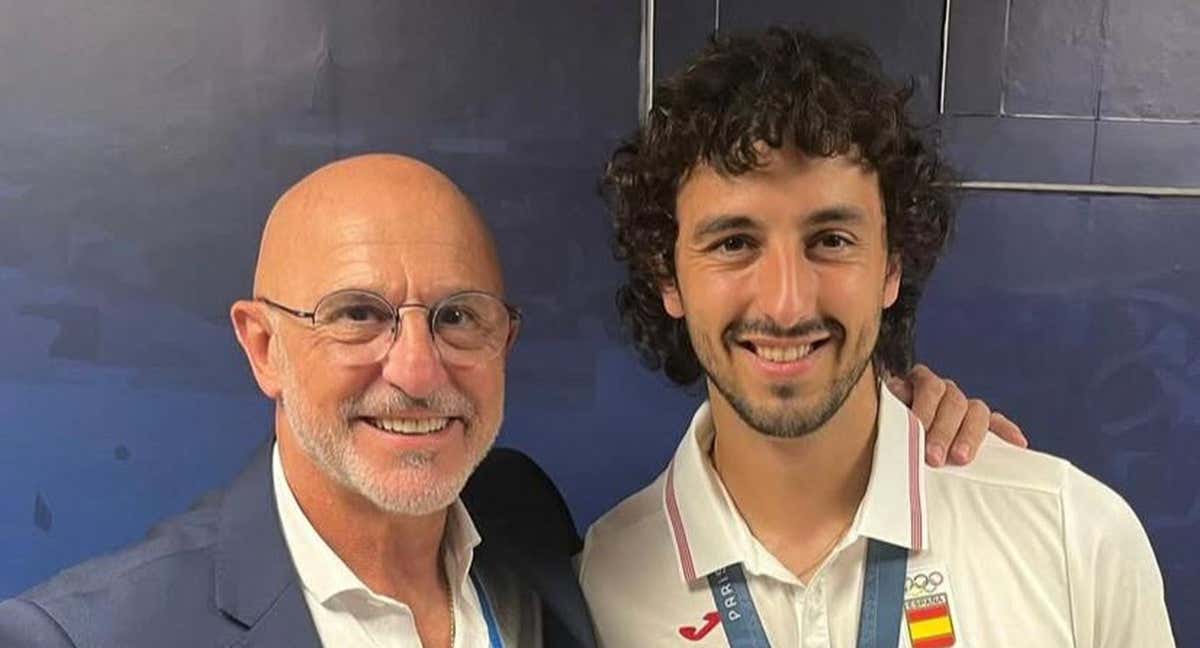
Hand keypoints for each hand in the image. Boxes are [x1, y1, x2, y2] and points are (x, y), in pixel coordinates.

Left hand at [885, 364, 1026, 466]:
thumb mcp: (883, 419)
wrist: (894, 444)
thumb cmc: (887, 432)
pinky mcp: (983, 424)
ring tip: (961, 459)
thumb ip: (888, 415)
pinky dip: (1007, 432)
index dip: (924, 408)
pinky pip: (998, 424)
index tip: (916, 433)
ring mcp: (964, 407)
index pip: (928, 386)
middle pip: (953, 400)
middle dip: (943, 430)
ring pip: (976, 410)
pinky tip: (1017, 444)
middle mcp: (944, 391)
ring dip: (969, 435)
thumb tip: (885, 415)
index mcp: (918, 384)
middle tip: (934, 457)